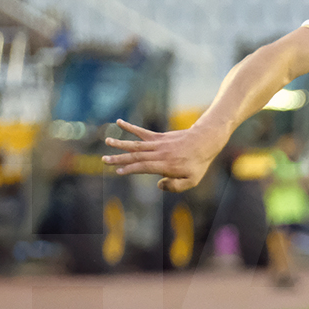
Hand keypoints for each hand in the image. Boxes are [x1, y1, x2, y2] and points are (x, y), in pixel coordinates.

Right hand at [102, 119, 221, 191]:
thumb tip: (158, 185)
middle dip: (119, 158)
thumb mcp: (192, 181)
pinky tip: (119, 122)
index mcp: (165, 165)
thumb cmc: (198, 164)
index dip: (130, 169)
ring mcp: (158, 144)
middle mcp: (159, 153)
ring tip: (107, 141)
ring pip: (136, 144)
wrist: (204, 141)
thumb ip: (175, 186)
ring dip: (120, 144)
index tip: (118, 171)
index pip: (144, 167)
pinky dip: (130, 127)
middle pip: (136, 156)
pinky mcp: (159, 137)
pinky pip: (142, 132)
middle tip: (104, 160)